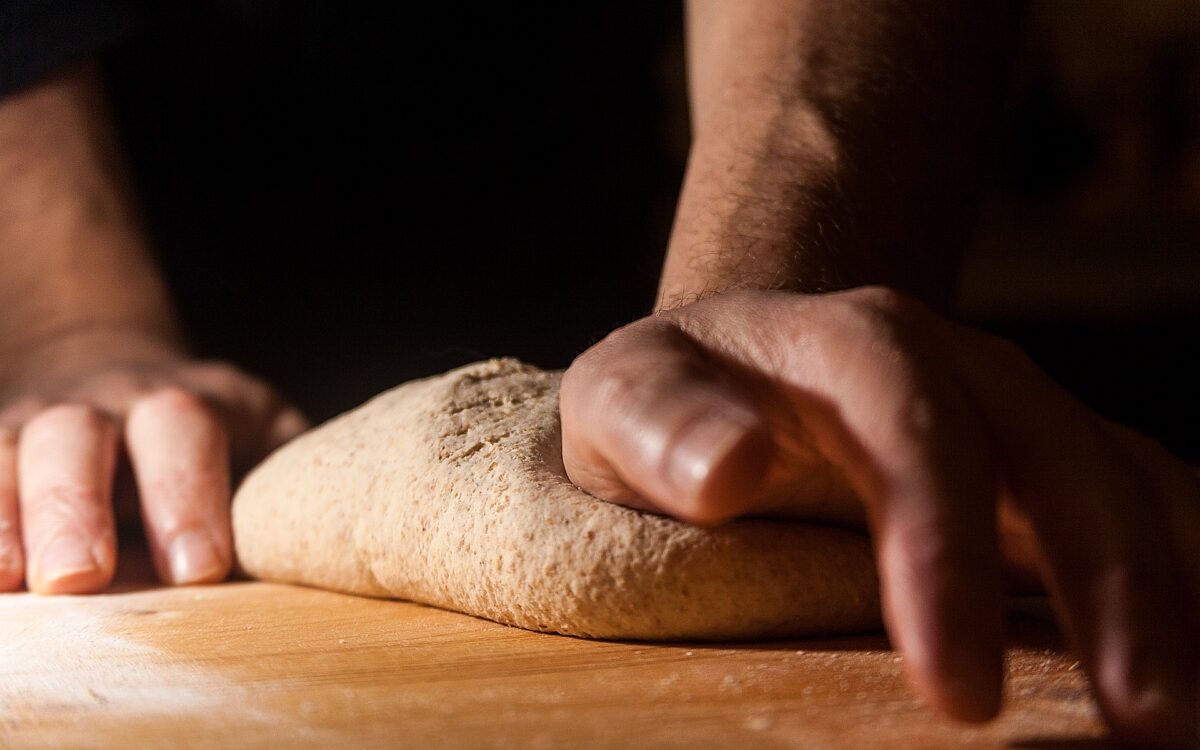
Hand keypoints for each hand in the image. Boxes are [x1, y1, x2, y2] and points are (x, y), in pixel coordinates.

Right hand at [0, 330, 306, 593]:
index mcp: (190, 402)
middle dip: (76, 505)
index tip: (200, 568)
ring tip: (12, 579)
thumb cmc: (220, 444)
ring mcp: (37, 423)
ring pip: (7, 450)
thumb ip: (287, 487)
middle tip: (83, 576)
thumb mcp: (268, 444)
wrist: (132, 388)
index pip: (187, 431)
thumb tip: (325, 546)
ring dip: (5, 515)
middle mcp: (105, 404)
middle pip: (77, 434)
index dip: (189, 494)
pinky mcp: (0, 450)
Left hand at [560, 287, 1198, 742]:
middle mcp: (957, 367)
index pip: (916, 426)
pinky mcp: (1044, 469)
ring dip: (1175, 589)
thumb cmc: (669, 403)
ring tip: (1187, 715)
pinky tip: (1194, 650)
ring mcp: (1014, 414)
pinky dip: (1183, 571)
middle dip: (1112, 585)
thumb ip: (658, 424)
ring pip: (1125, 478)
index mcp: (850, 343)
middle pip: (1059, 452)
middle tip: (1144, 724)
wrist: (737, 368)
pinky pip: (1143, 505)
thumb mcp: (624, 399)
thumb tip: (726, 471)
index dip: (948, 550)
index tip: (957, 691)